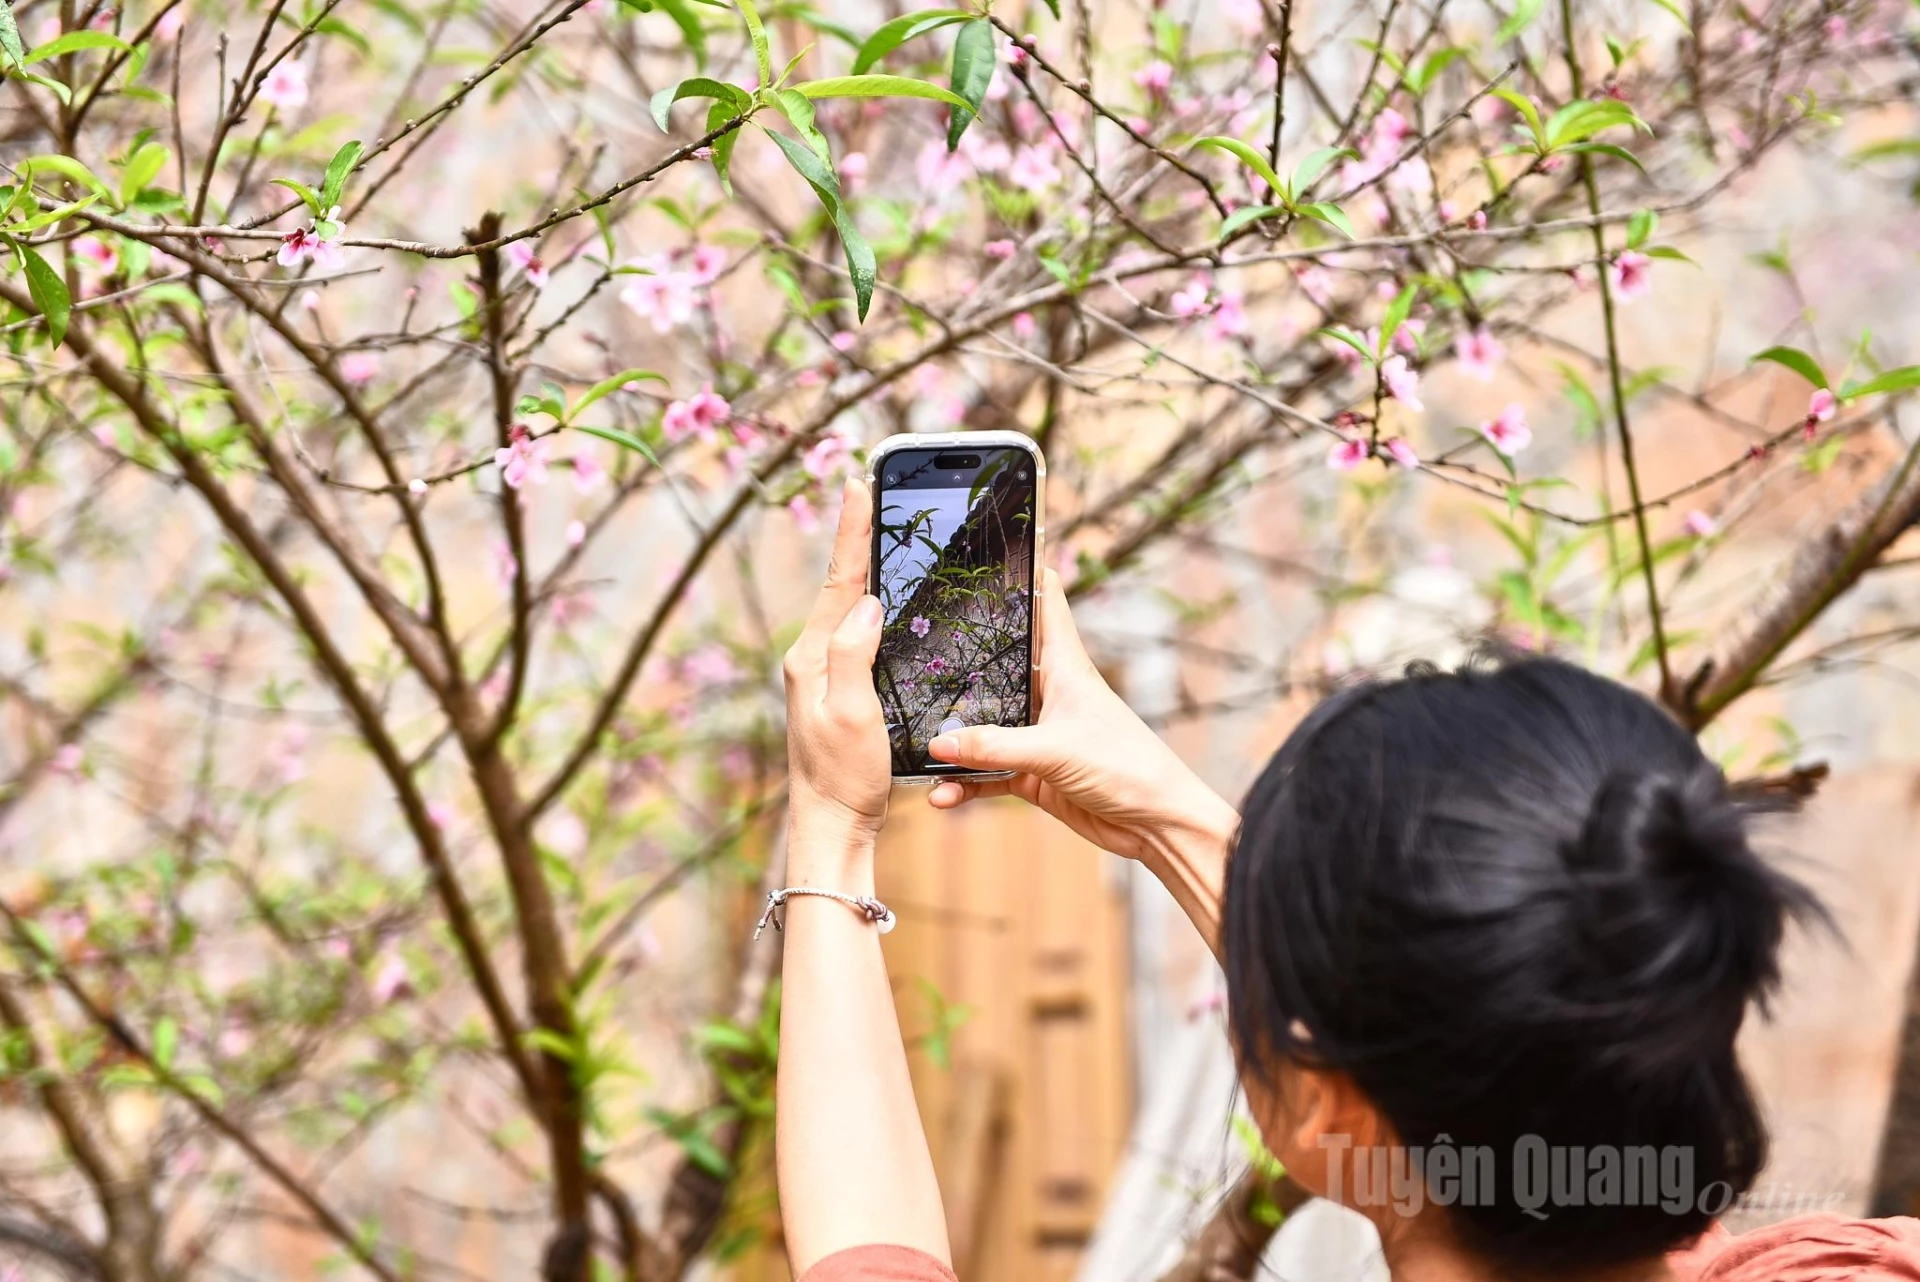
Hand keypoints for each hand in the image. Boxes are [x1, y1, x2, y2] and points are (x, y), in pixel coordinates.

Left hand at [783, 478, 890, 848]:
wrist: (832, 826)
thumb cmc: (841, 778)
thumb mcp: (850, 715)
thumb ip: (854, 655)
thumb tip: (867, 603)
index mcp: (812, 657)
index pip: (840, 582)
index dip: (852, 531)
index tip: (858, 483)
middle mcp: (813, 659)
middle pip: (843, 586)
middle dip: (859, 538)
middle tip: (873, 491)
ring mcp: (825, 674)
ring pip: (851, 609)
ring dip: (867, 569)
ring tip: (883, 531)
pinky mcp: (841, 690)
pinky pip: (860, 635)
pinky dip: (875, 607)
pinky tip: (890, 600)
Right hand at [926, 569, 1237, 869]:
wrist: (1157, 822)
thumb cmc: (1126, 766)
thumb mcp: (1054, 750)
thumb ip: (994, 746)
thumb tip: (938, 743)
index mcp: (1064, 665)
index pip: (1044, 601)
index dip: (1021, 571)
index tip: (984, 551)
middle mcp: (1048, 693)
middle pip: (997, 664)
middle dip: (959, 662)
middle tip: (910, 650)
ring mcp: (1038, 733)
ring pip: (984, 725)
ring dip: (954, 737)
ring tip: (916, 743)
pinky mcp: (1033, 772)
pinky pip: (987, 772)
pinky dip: (963, 783)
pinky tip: (940, 794)